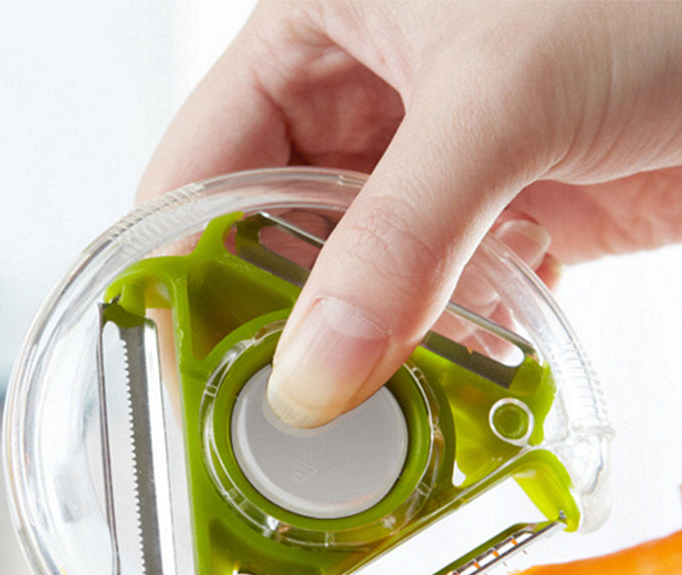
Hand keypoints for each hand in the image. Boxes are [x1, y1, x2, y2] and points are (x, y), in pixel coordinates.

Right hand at [138, 0, 681, 425]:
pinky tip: (436, 395)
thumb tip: (315, 372)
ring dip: (359, 353)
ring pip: (361, 283)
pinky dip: (440, 354)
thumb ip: (400, 240)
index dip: (176, 267)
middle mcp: (371, 105)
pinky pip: (445, 306)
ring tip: (345, 428)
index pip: (204, 163)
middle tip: (261, 422)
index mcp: (324, 30)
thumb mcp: (506, 95)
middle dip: (270, 329)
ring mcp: (440, 171)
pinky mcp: (509, 222)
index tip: (172, 364)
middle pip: (274, 239)